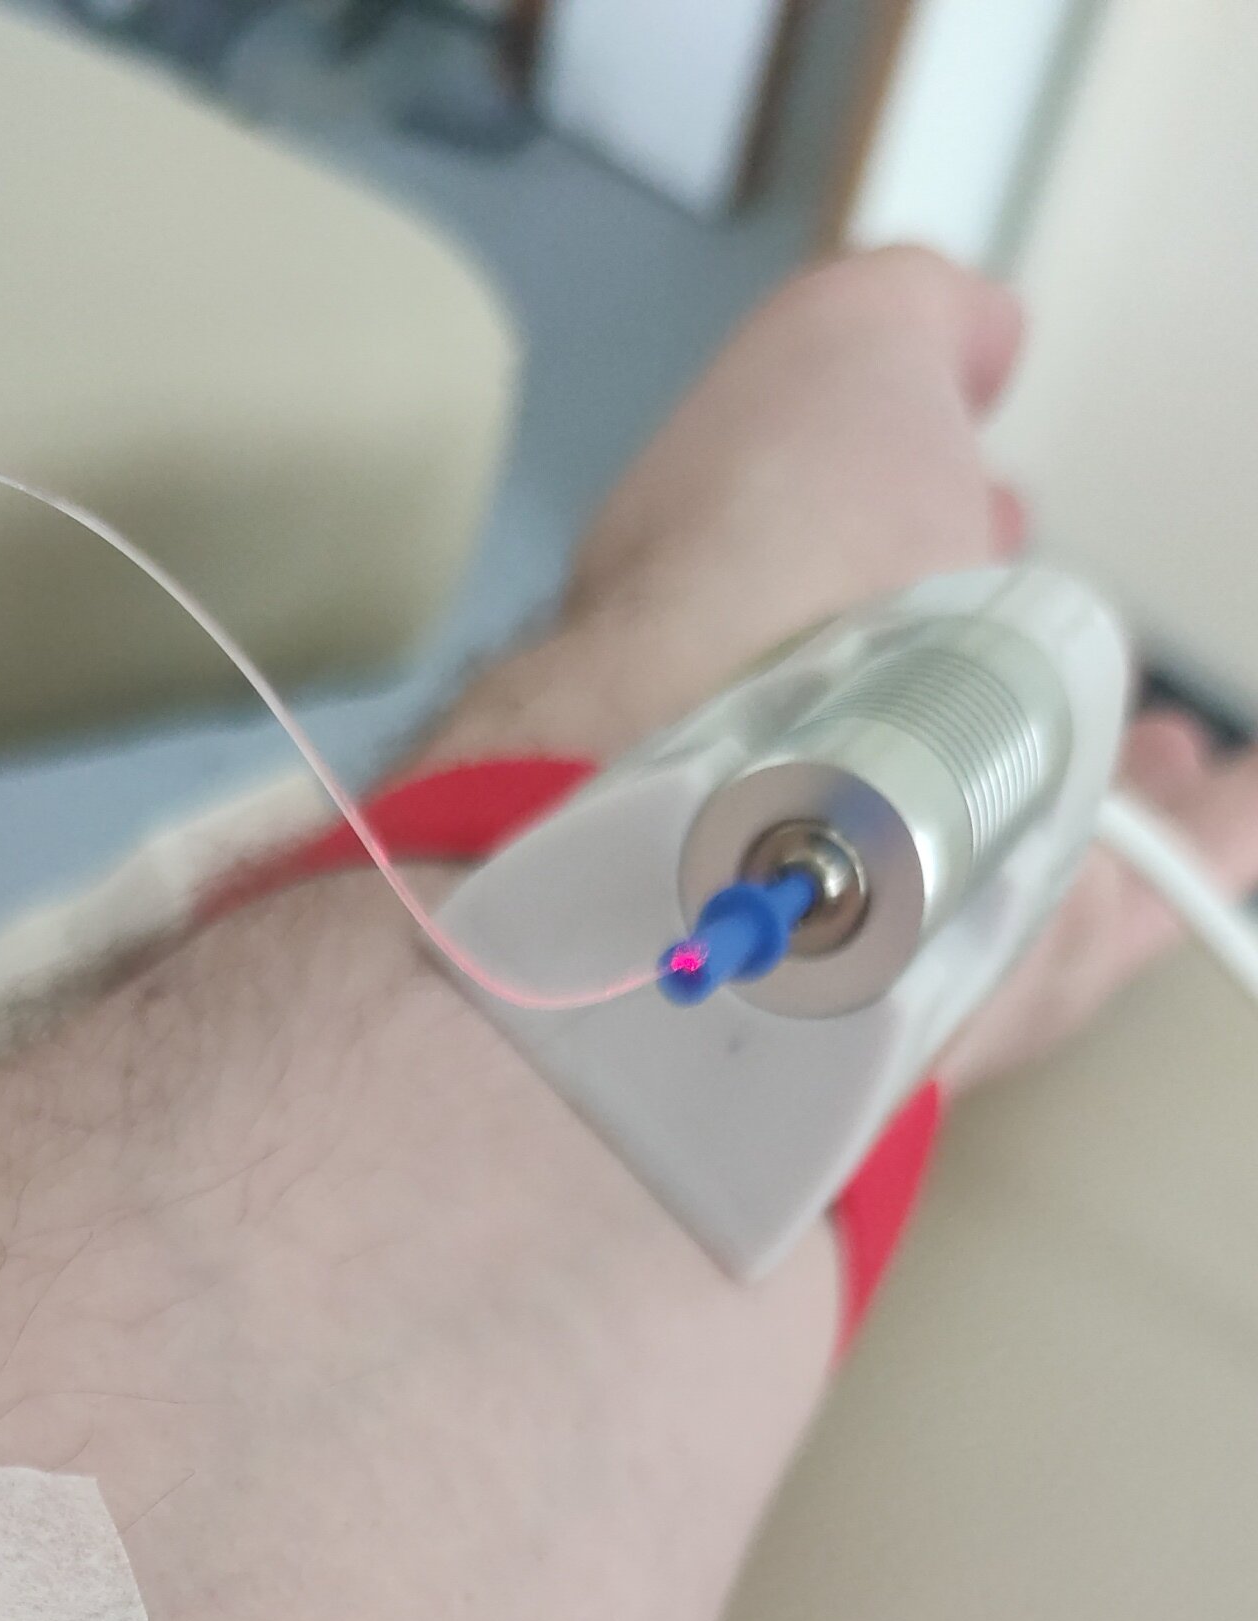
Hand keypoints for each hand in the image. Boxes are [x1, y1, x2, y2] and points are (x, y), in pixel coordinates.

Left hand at [435, 247, 1257, 1093]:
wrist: (775, 814)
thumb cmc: (772, 576)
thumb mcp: (845, 352)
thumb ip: (914, 321)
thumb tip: (976, 328)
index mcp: (753, 608)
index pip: (835, 560)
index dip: (910, 508)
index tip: (985, 483)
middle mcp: (825, 750)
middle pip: (941, 706)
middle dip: (1017, 660)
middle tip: (1084, 635)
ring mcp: (931, 863)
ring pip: (1039, 814)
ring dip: (1115, 776)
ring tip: (1179, 746)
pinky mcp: (1031, 958)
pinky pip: (1146, 892)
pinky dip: (1211, 842)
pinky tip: (1248, 802)